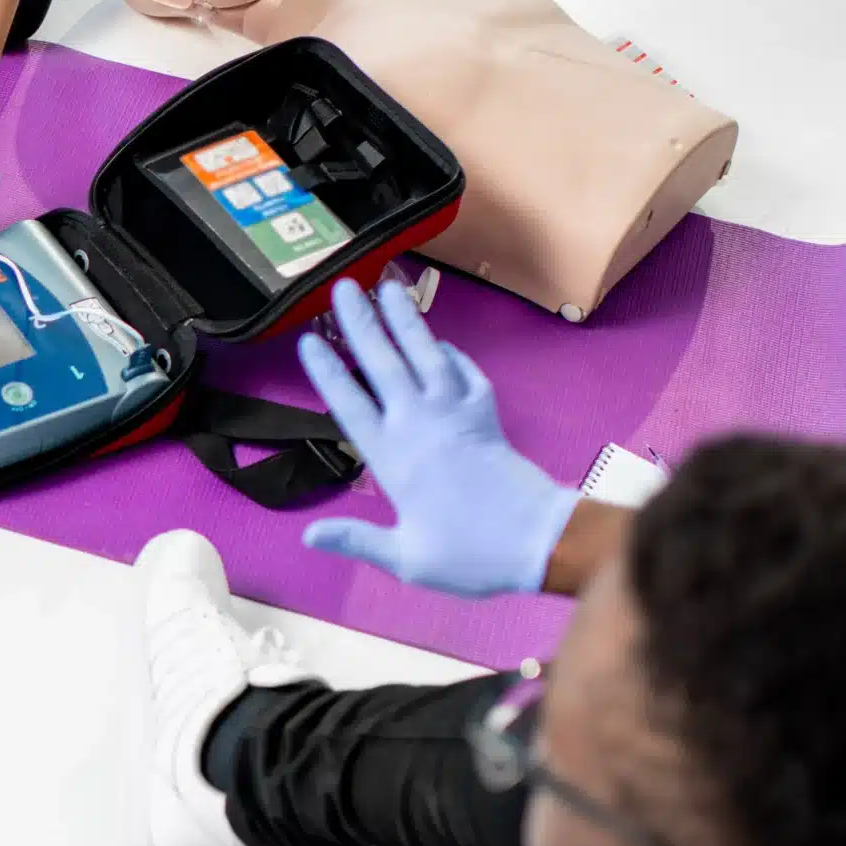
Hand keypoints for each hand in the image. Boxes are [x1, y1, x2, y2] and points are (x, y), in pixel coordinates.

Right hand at [297, 277, 579, 597]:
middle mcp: (421, 426)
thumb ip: (357, 540)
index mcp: (393, 458)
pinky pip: (466, 374)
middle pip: (384, 366)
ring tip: (389, 286)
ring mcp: (456, 415)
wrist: (538, 541)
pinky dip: (453, 353)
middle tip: (343, 288)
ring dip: (406, 321)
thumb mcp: (406, 558)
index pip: (351, 405)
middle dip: (362, 325)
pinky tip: (441, 341)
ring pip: (426, 357)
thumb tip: (309, 536)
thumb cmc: (470, 555)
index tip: (308, 340)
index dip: (327, 372)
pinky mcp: (486, 416)